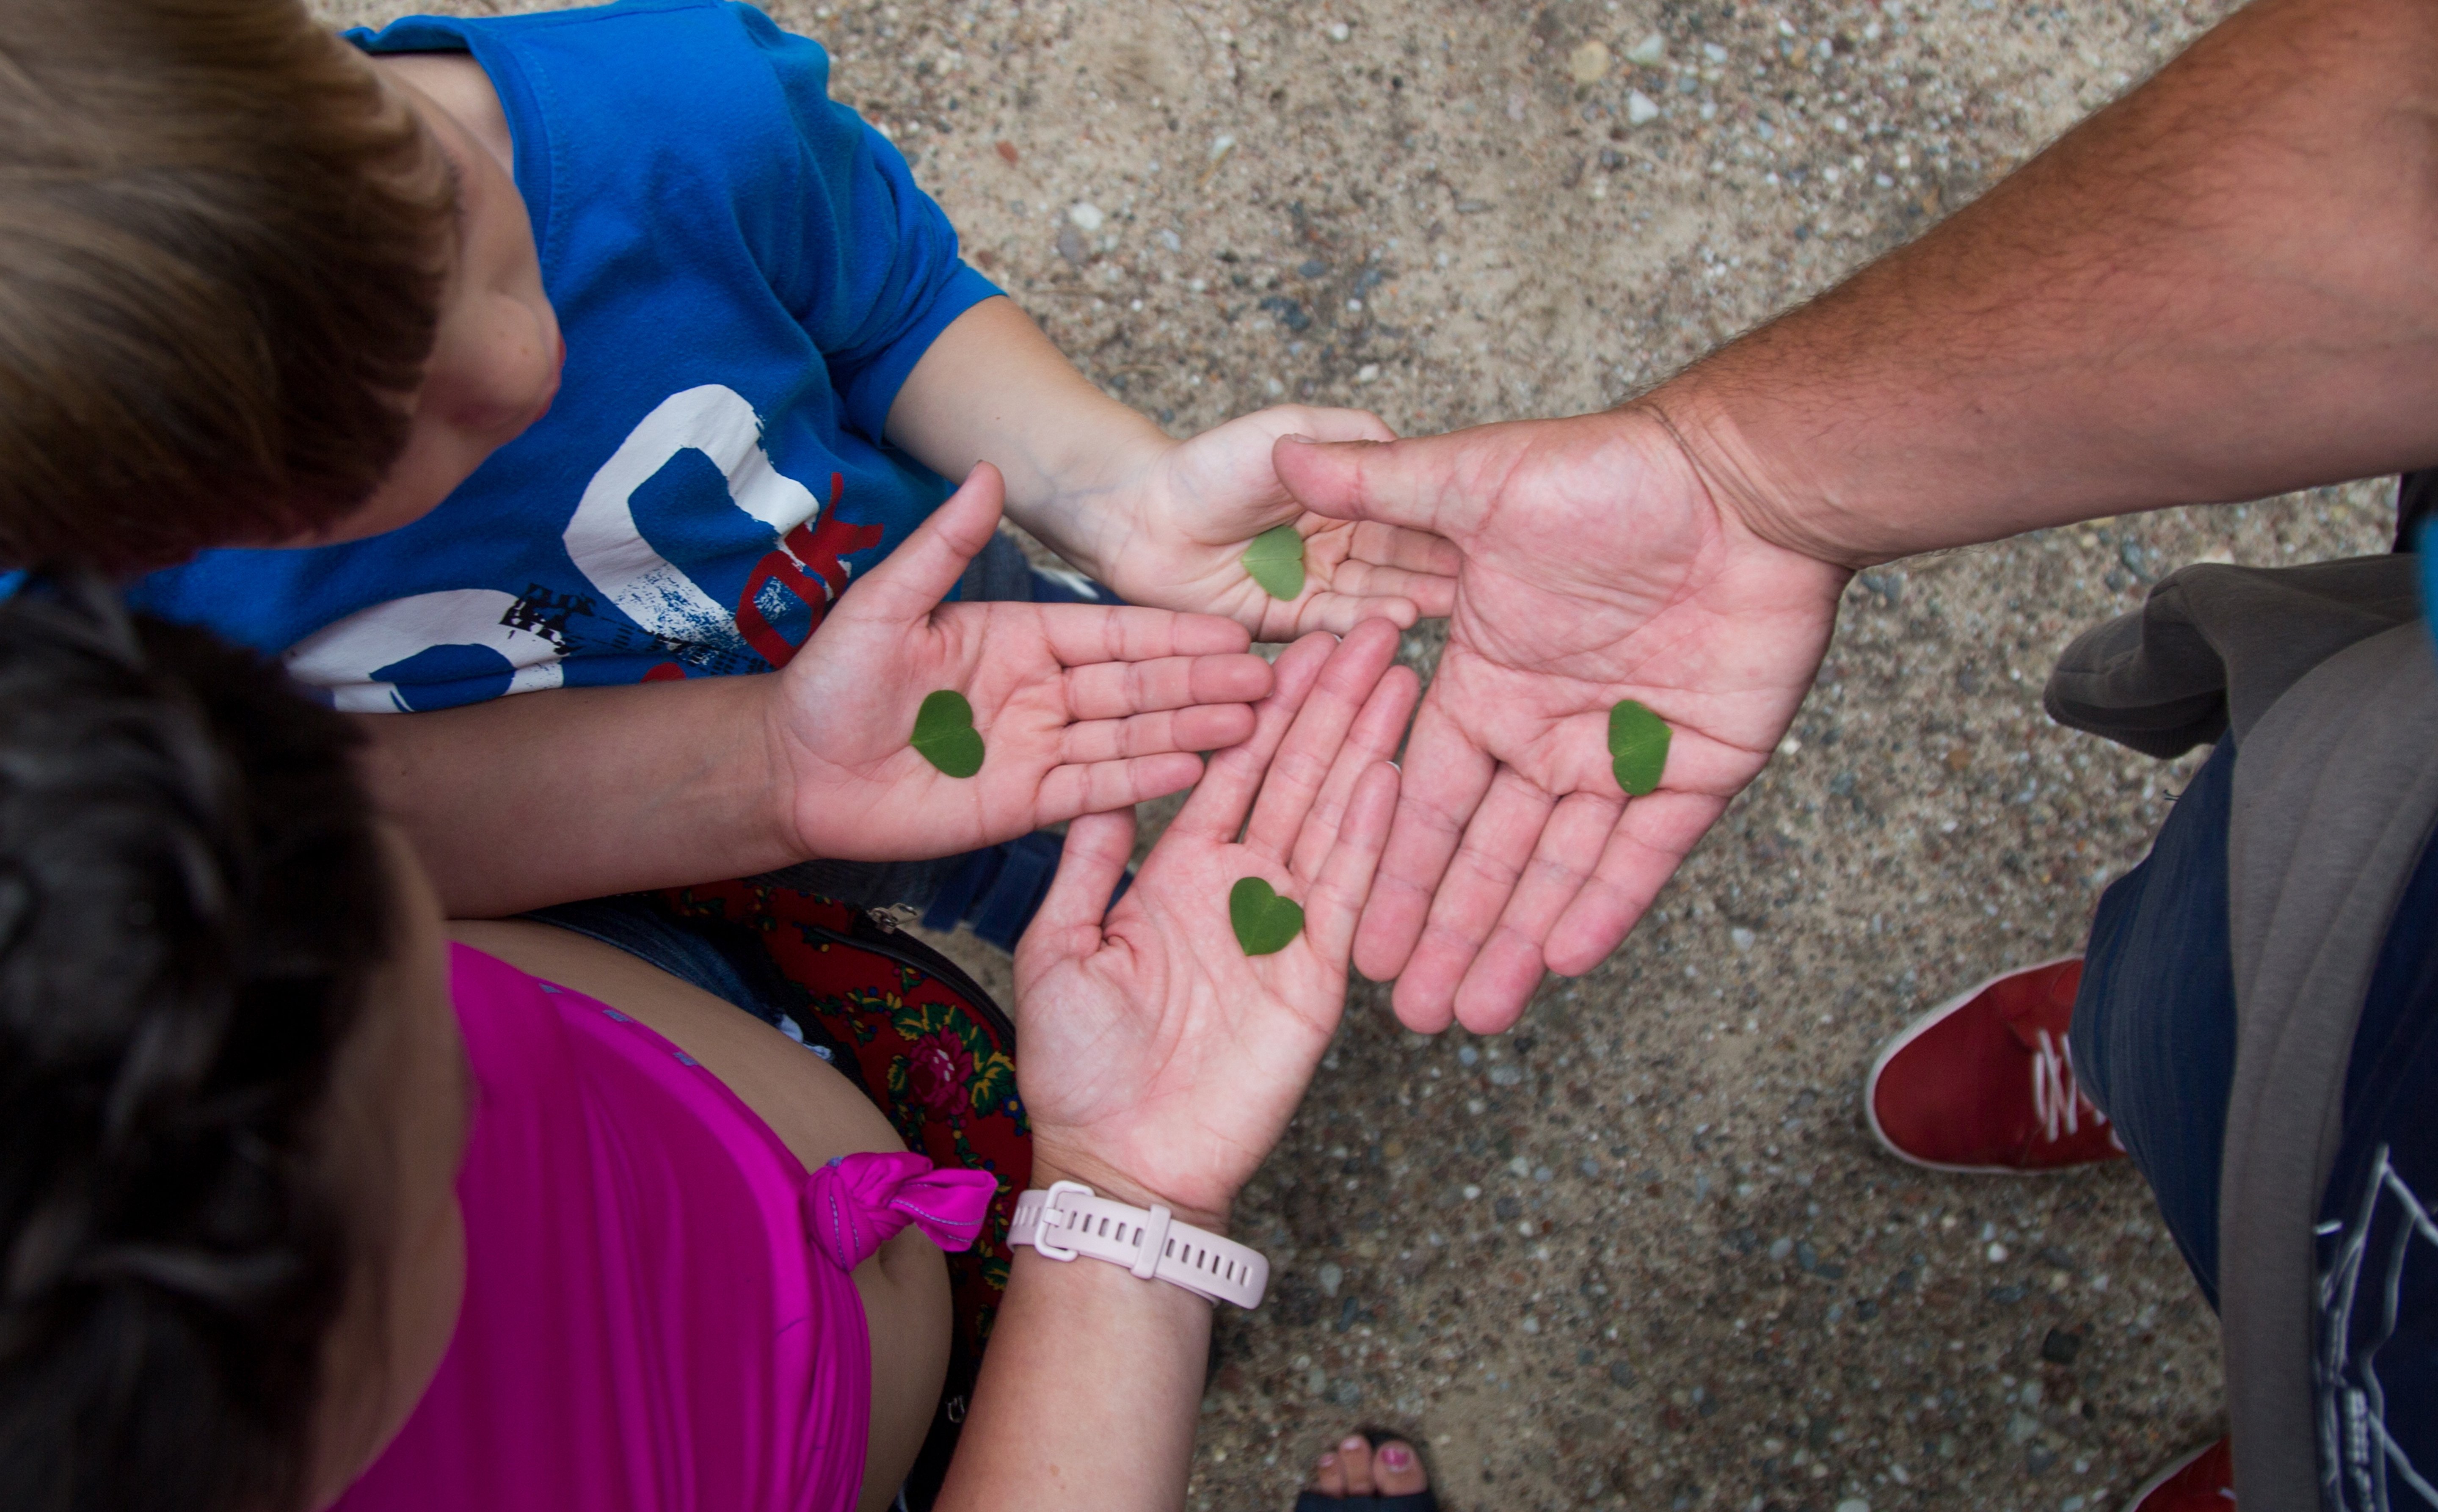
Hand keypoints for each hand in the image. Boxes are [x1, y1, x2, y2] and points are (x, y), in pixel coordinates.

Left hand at [770, 465, 1275, 861]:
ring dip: (1191, 729)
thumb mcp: (887, 604)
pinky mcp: (1024, 805)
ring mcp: (1037, 750)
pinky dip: (1142, 782)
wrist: (791, 769)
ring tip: (1253, 722)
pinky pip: (1093, 791)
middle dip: (1204, 681)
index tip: (1233, 627)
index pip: (1112, 632)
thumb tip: (984, 469)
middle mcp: (1040, 693)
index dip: (1172, 632)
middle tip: (1271, 677)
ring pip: (1129, 738)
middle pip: (1137, 685)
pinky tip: (1195, 769)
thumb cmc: (830, 681)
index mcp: (1019, 639)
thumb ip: (945, 546)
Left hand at [1011, 620, 1415, 1227]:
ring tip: (1396, 673)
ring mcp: (1286, 927)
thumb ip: (1086, 863)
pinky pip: (1346, 894)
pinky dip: (1367, 835)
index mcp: (1179, 870)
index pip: (1233, 765)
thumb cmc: (1078, 1066)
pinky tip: (1389, 773)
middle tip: (1368, 627)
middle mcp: (1242, 886)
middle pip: (1296, 772)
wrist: (1118, 1160)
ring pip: (1332, 816)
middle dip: (1331, 700)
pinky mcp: (1317, 976)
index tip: (1294, 640)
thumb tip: (1097, 783)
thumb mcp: (1058, 947)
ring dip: (1363, 745)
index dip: (1263, 703)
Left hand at [1069, 407, 1461, 639]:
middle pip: (1399, 560)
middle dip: (1439, 569)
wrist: (1140, 513)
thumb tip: (1415, 454)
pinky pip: (1331, 625)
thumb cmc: (1209, 464)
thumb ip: (1353, 438)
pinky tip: (1399, 617)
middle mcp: (1338, 547)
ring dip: (1409, 598)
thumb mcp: (1289, 432)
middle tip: (1484, 581)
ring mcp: (1313, 587)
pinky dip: (1363, 623)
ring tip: (1445, 601)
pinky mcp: (1285, 624)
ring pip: (1371, 596)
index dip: (1441, 522)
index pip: (1406, 513)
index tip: (1483, 530)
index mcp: (1346, 501)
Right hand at [1274, 411, 1849, 1033]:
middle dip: (1441, 932)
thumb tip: (1285, 449)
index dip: (1389, 867)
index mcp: (1488, 683)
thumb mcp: (1482, 477)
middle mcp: (1546, 731)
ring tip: (1471, 1014)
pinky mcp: (1699, 767)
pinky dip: (1609, 907)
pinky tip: (1563, 962)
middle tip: (1404, 1012)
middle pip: (1483, 855)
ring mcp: (1623, 754)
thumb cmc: (1614, 471)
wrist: (1745, 483)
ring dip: (1512, 941)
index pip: (1425, 796)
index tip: (1348, 933)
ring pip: (1558, 871)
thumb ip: (1383, 483)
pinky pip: (1647, 854)